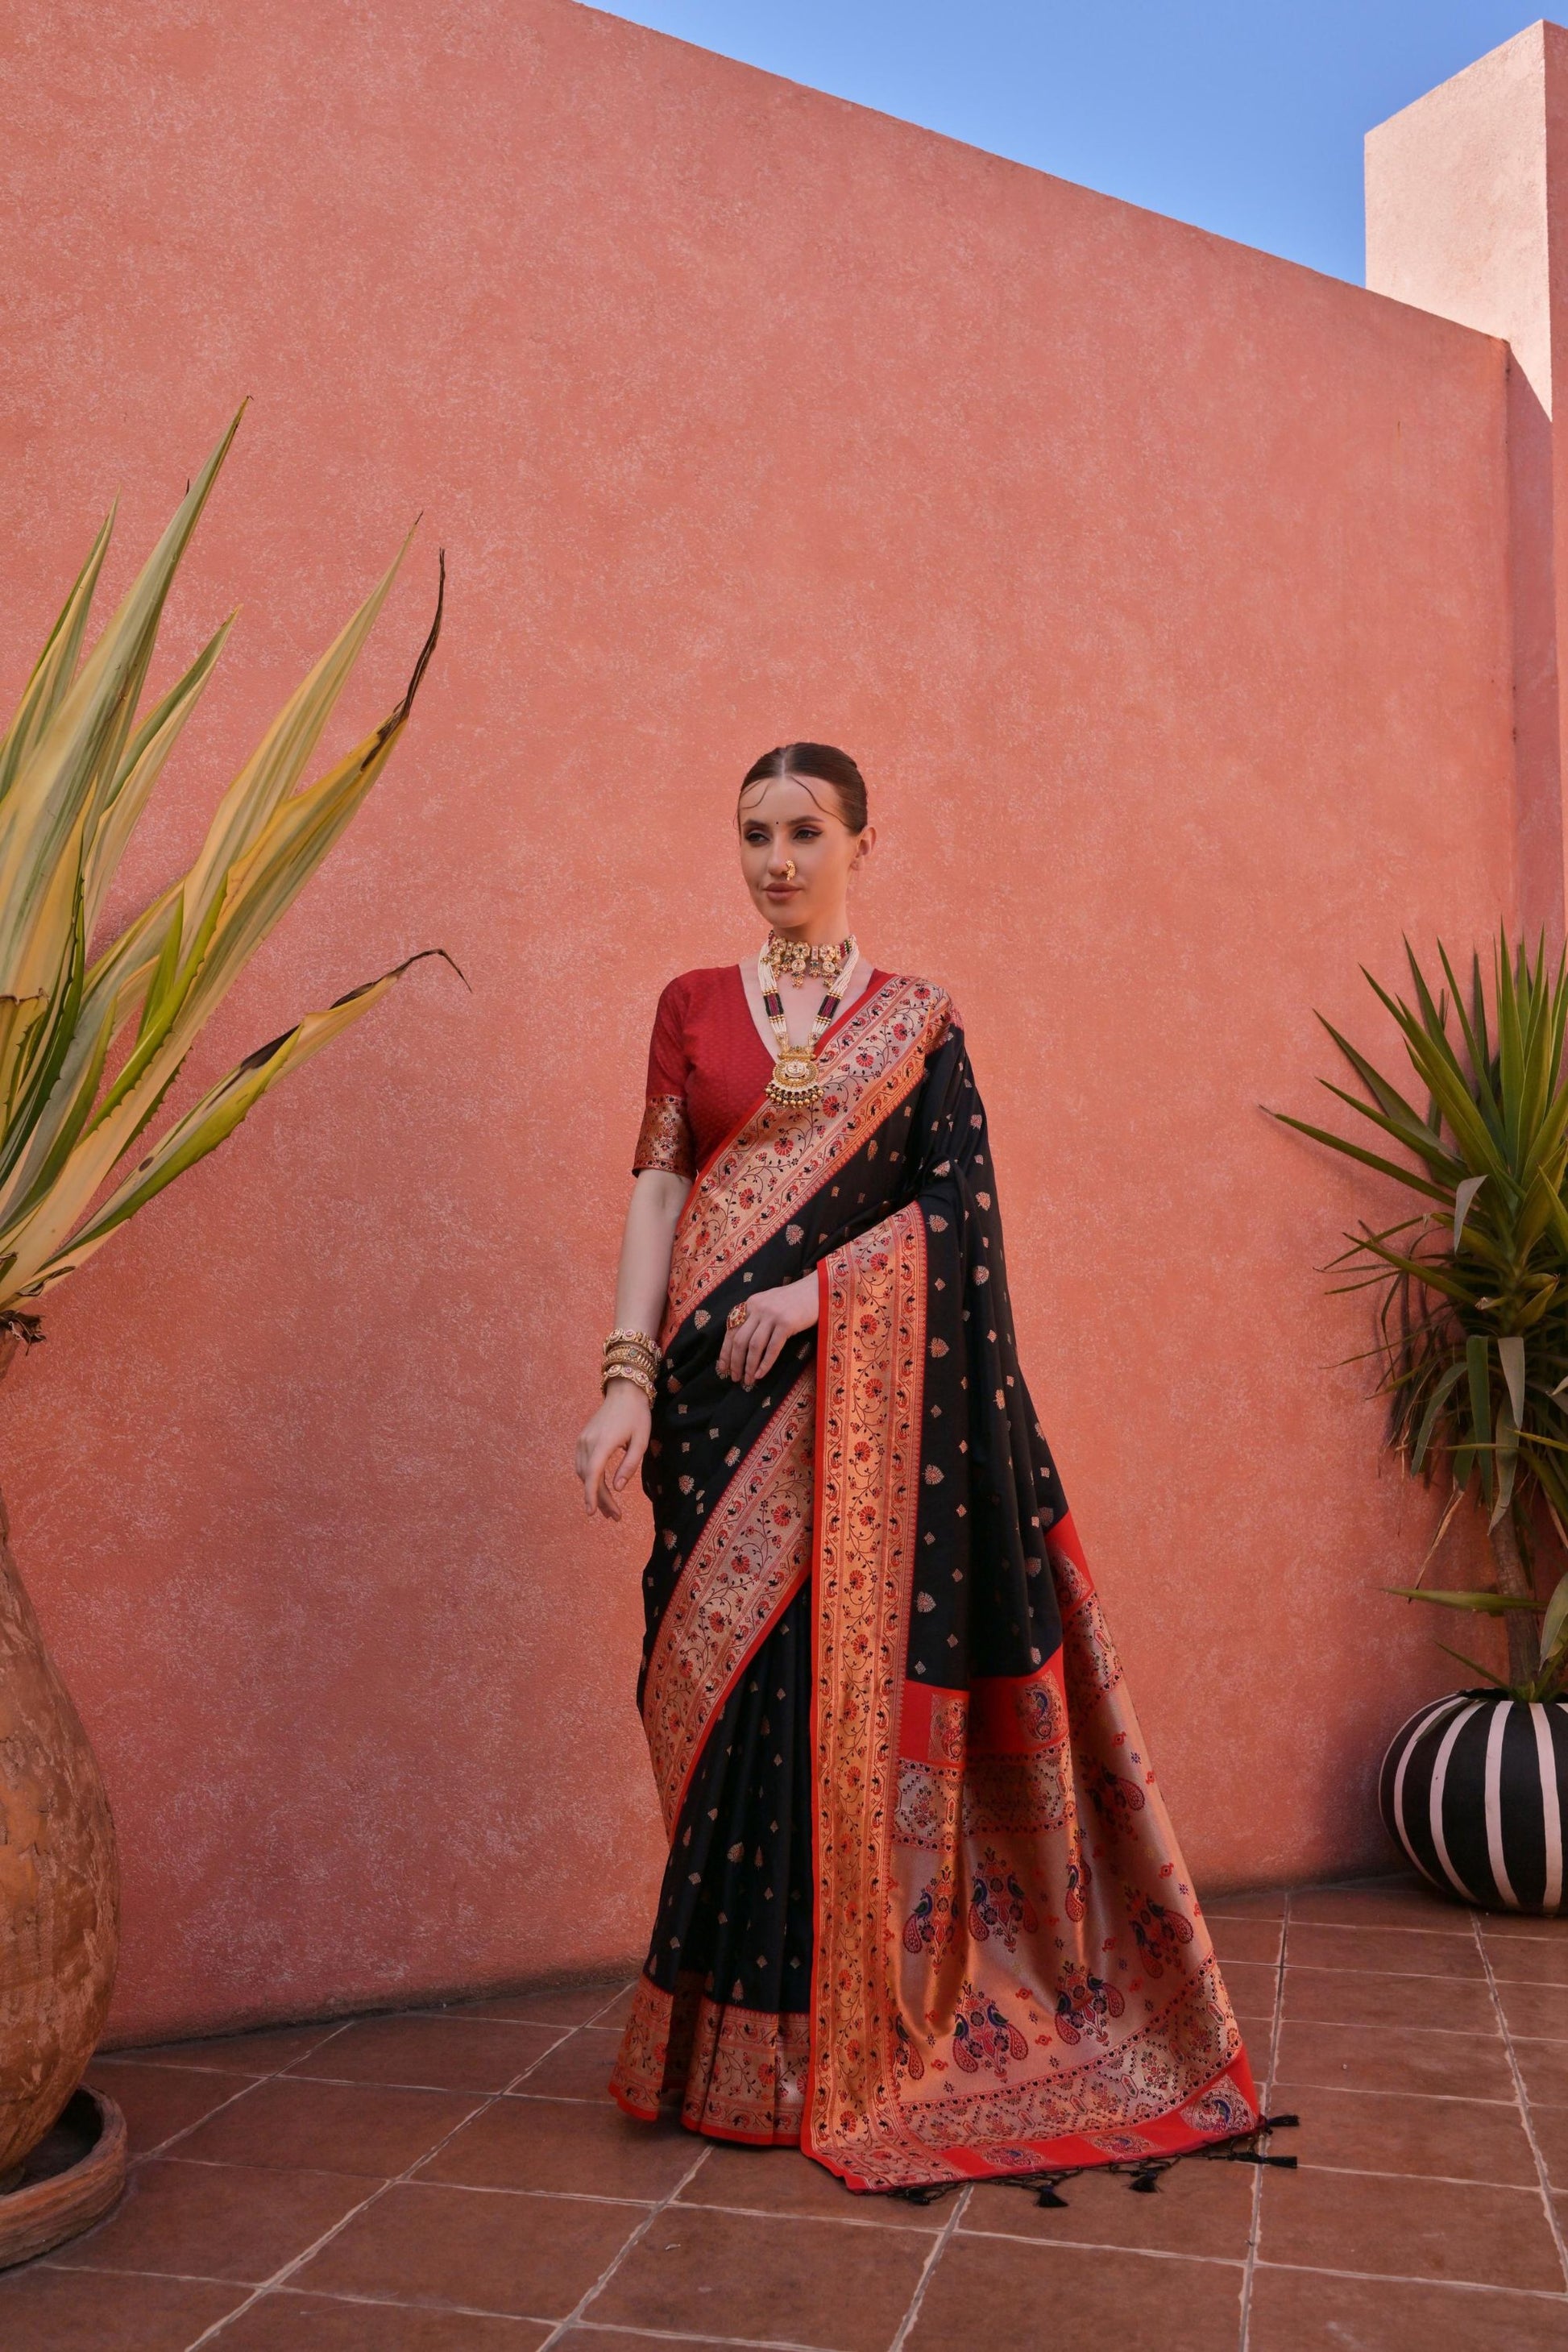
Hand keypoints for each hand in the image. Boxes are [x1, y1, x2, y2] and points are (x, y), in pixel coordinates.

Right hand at [575, 1380, 652, 1520]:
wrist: (624, 1391)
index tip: (591, 1513)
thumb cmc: (637, 1415)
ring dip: (594, 1491)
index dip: (591, 1495)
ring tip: (609, 1509)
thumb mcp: (641, 1441)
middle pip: (589, 1478)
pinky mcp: (583, 1439)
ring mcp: (583, 1440)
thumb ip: (629, 1466)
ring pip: (584, 1473)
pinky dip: (590, 1479)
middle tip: (615, 1516)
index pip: (593, 1475)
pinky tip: (600, 1489)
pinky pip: (583, 1464)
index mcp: (603, 1443)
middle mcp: (588, 1442)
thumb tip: (618, 1488)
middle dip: (600, 1499)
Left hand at [716, 1273, 818, 1388]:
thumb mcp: (768, 1303)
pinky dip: (765, 1363)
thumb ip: (755, 1317)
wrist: (817, 1289)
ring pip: (754, 1346)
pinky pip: (772, 1348)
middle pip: (739, 1340)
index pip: (731, 1330)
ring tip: (748, 1380)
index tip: (722, 1368)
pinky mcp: (786, 1323)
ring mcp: (772, 1315)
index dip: (725, 1352)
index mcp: (750, 1304)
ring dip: (749, 1366)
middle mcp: (757, 1308)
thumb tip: (742, 1344)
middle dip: (735, 1362)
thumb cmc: (794, 1300)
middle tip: (735, 1378)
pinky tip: (761, 1374)